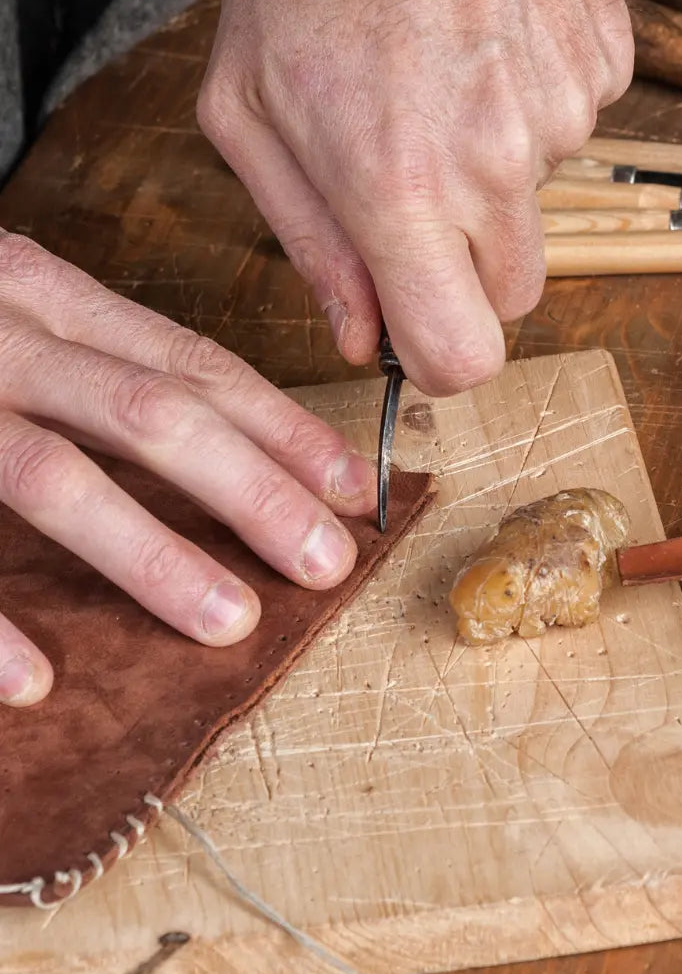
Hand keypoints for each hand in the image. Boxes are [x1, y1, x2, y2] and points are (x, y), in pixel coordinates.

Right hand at [0, 232, 376, 705]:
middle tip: (328, 561)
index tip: (354, 486)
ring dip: (151, 553)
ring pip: (51, 474)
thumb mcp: (13, 309)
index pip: (190, 360)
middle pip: (150, 410)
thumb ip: (97, 358)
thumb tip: (223, 438)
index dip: (279, 426)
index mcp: (41, 293)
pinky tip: (35, 680)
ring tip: (230, 622)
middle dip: (252, 489)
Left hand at [198, 0, 632, 395]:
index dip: (437, 354)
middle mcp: (500, 159)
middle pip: (514, 293)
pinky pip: (577, 125)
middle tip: (415, 176)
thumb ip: (307, 238)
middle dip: (466, 262)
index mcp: (399, 182)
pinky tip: (489, 31)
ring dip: (498, 164)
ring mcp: (570, 108)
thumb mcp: (249, 103)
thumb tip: (364, 333)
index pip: (463, 355)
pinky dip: (536, 100)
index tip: (416, 320)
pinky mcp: (612, 62)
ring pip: (544, 201)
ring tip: (445, 67)